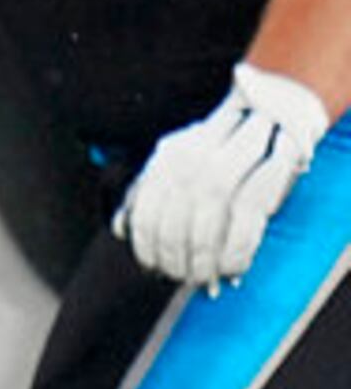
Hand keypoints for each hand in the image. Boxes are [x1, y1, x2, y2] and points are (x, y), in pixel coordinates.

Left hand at [121, 62, 330, 288]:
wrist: (270, 111)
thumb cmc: (219, 150)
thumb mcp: (176, 164)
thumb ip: (147, 193)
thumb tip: (119, 227)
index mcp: (168, 156)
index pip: (146, 207)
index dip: (146, 242)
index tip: (150, 265)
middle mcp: (194, 156)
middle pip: (175, 216)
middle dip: (175, 254)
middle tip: (180, 276)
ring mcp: (231, 160)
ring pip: (209, 218)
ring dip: (205, 255)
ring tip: (204, 277)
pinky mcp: (268, 169)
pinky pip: (247, 217)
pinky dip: (237, 248)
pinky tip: (232, 267)